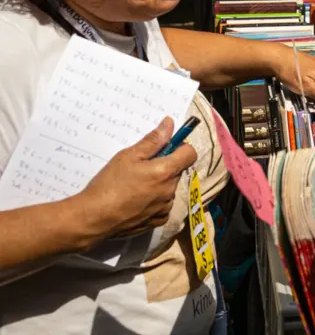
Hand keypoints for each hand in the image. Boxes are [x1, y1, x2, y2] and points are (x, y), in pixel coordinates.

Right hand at [79, 117, 197, 239]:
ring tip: (135, 185)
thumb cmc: (108, 185)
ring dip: (159, 184)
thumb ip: (153, 140)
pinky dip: (154, 201)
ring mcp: (164, 207)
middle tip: (141, 166)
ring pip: (169, 188)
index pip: (190, 154)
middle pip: (177, 170)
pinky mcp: (156, 221)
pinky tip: (136, 199)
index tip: (166, 147)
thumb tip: (169, 125)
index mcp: (165, 172)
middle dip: (164, 165)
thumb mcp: (128, 156)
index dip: (180, 147)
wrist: (93, 218)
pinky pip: (163, 206)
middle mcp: (169, 190)